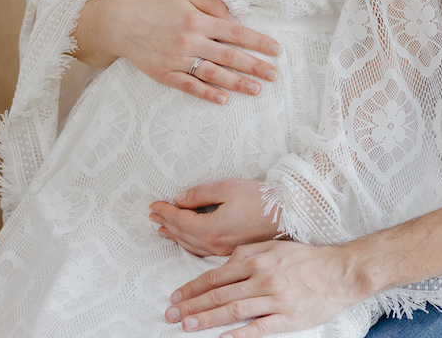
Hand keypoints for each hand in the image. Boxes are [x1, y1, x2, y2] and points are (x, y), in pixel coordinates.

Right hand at [74, 0, 280, 103]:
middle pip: (230, 56)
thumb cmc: (156, 6)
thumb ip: (212, 4)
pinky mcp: (165, 74)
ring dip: (237, 83)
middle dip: (255, 66)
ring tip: (256, 90)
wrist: (121, 22)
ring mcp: (178, 60)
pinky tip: (224, 99)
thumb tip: (234, 17)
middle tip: (274, 75)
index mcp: (198, 20)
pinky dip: (207, 94)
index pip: (235, 32)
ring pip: (214, 74)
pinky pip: (190, 86)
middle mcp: (191, 41)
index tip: (275, 50)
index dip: (258, 42)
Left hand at [149, 179, 278, 256]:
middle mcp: (215, 244)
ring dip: (175, 236)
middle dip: (166, 223)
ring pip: (192, 245)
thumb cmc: (261, 199)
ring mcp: (224, 252)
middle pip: (182, 235)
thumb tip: (179, 198)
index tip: (153, 205)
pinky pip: (203, 251)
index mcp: (211, 228)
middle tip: (153, 215)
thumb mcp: (228, 188)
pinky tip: (188, 242)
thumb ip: (200, 194)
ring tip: (163, 229)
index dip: (165, 211)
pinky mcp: (233, 253)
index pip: (180, 220)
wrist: (289, 215)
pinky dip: (190, 244)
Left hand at [164, 241, 363, 335]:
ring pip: (233, 309)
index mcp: (257, 258)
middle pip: (218, 293)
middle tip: (171, 315)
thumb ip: (248, 255)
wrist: (340, 272)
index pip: (216, 275)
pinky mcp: (287, 318)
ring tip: (187, 327)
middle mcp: (262, 277)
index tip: (176, 297)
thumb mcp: (274, 247)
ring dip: (207, 319)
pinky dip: (239, 334)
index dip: (192, 287)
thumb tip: (223, 266)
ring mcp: (274, 299)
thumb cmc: (307, 259)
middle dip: (191, 306)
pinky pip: (259, 328)